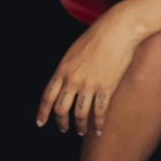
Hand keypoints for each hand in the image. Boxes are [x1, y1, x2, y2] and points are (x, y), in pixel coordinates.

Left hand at [36, 4, 142, 136]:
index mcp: (63, 68)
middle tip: (64, 128)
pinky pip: (99, 112)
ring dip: (79, 127)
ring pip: (79, 114)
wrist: (119, 28)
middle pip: (61, 109)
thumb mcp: (75, 49)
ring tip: (81, 131)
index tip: (41, 122)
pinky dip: (98, 124)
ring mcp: (90, 84)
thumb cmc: (99, 34)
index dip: (43, 112)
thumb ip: (68, 67)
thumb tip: (65, 81)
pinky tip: (98, 129)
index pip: (47, 96)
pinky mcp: (107, 87)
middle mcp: (73, 79)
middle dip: (61, 122)